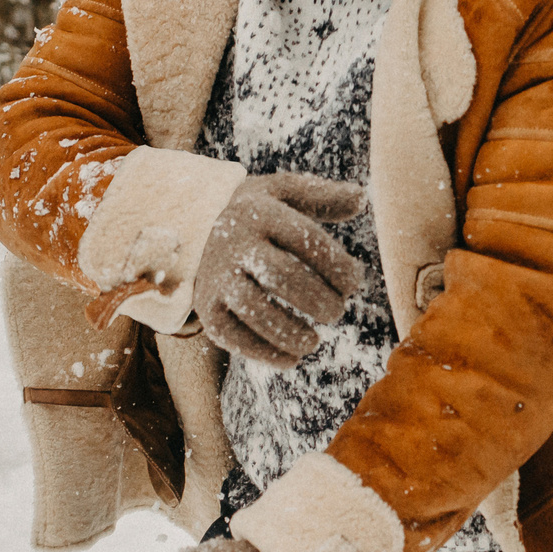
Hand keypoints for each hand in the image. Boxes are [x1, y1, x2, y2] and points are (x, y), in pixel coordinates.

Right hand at [194, 172, 366, 367]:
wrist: (191, 229)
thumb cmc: (253, 214)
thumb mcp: (281, 193)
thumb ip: (321, 196)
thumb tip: (361, 198)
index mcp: (260, 213)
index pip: (307, 240)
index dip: (338, 267)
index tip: (353, 285)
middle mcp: (234, 244)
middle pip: (281, 275)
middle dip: (318, 300)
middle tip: (336, 312)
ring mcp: (216, 277)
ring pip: (254, 309)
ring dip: (291, 332)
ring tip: (313, 342)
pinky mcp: (206, 307)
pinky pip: (232, 336)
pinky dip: (264, 353)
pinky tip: (291, 358)